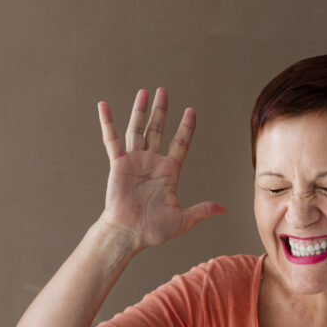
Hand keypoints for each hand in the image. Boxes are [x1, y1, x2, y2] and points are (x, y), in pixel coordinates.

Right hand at [96, 88, 224, 251]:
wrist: (129, 234)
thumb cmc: (153, 230)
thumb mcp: (183, 220)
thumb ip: (201, 210)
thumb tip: (223, 209)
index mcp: (168, 172)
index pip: (180, 143)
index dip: (186, 127)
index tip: (190, 111)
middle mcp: (152, 162)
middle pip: (157, 130)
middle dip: (161, 111)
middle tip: (163, 92)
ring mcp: (134, 161)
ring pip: (138, 130)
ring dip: (140, 111)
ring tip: (144, 92)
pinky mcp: (118, 164)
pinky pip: (111, 140)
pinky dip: (107, 122)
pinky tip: (103, 106)